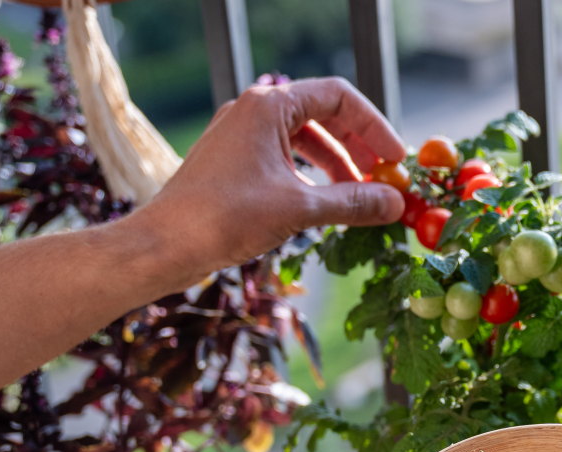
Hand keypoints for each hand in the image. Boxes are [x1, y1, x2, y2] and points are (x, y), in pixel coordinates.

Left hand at [129, 77, 406, 288]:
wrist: (164, 244)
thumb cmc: (225, 217)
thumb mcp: (299, 208)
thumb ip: (352, 202)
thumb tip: (395, 204)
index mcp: (268, 106)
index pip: (338, 97)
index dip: (374, 126)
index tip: (397, 159)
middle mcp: (253, 111)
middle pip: (323, 115)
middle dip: (359, 147)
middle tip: (385, 178)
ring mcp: (241, 135)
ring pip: (304, 139)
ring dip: (338, 165)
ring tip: (361, 196)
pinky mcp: (234, 161)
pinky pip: (285, 158)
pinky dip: (312, 176)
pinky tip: (326, 203)